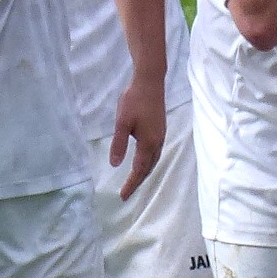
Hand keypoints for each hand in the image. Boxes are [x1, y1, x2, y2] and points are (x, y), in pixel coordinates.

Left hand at [108, 80, 166, 199]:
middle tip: (128, 193)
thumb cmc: (134, 100)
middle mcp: (158, 142)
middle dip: (138, 181)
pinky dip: (149, 162)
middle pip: (149, 168)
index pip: (139, 170)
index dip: (131, 184)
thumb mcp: (122, 123)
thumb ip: (119, 144)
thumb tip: (115, 164)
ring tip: (135, 181)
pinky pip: (156, 152)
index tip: (123, 196)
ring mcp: (161, 135)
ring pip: (154, 160)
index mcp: (148, 143)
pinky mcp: (161, 129)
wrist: (150, 81)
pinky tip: (143, 160)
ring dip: (145, 172)